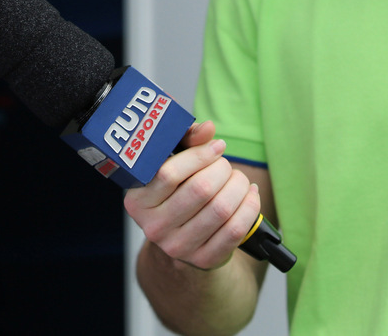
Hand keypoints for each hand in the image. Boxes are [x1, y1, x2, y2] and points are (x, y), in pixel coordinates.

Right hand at [123, 120, 261, 270]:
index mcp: (138, 200)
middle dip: (223, 170)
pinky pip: (235, 230)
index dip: (199, 155)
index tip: (217, 147)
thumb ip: (187, 141)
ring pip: (221, 209)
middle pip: (200, 190)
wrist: (180, 239)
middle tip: (227, 166)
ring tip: (239, 180)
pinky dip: (249, 208)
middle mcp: (154, 227)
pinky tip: (250, 196)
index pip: (169, 173)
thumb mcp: (173, 163)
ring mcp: (178, 247)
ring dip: (239, 187)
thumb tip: (208, 128)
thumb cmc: (176, 191)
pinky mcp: (203, 259)